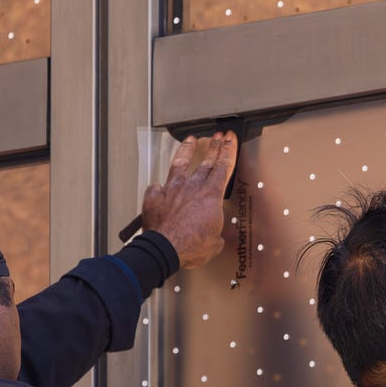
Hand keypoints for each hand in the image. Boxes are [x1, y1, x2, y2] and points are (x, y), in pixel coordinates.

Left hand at [142, 131, 238, 269]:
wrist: (165, 249)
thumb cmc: (190, 246)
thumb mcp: (214, 243)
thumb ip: (214, 233)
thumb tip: (213, 236)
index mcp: (210, 196)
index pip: (223, 167)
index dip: (228, 151)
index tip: (230, 139)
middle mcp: (192, 188)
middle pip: (206, 162)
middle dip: (214, 147)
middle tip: (219, 137)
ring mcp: (172, 190)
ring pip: (180, 164)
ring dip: (186, 151)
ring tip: (190, 141)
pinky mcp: (155, 198)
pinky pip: (156, 188)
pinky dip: (157, 186)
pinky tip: (157, 184)